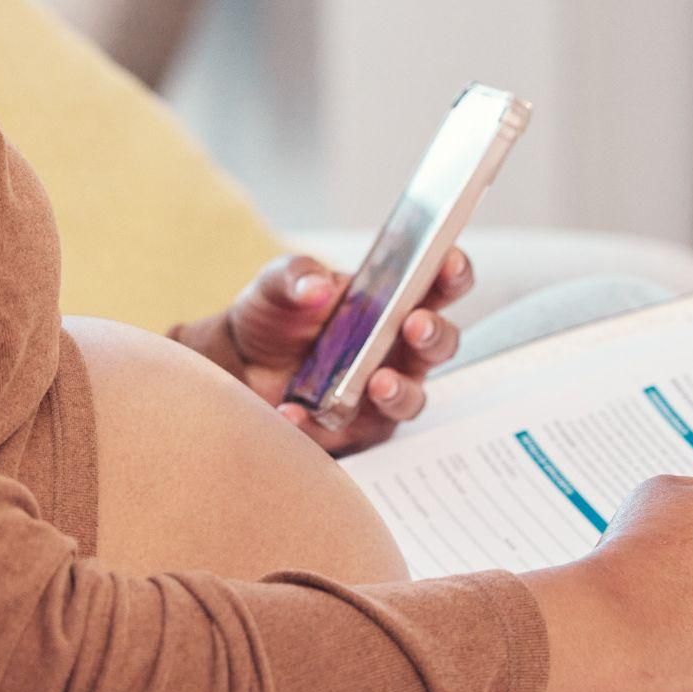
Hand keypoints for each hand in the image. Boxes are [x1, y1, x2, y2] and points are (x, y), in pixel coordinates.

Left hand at [179, 248, 474, 456]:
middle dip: (433, 333)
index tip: (447, 260)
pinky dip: (319, 422)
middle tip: (415, 325)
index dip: (451, 273)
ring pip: (411, 397)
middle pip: (439, 343)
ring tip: (377, 383)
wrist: (241, 361)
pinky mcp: (356, 428)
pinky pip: (348, 431)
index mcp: (393, 301)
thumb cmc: (276, 314)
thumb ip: (296, 276)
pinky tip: (293, 411)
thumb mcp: (278, 284)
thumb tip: (317, 287)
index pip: (438, 285)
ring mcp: (383, 391)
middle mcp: (398, 347)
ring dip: (398, 390)